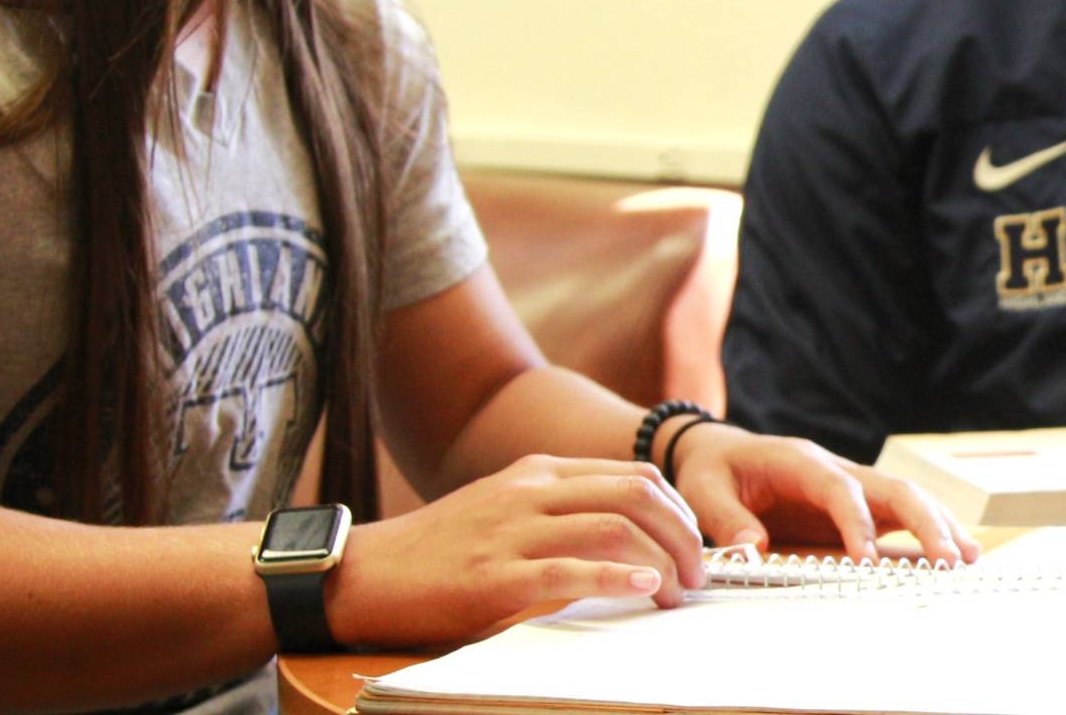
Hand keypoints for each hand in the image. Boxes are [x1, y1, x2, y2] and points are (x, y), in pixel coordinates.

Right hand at [322, 454, 705, 649]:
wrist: (368, 573)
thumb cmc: (440, 550)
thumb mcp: (504, 510)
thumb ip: (558, 513)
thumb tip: (629, 541)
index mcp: (537, 473)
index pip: (633, 475)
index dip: (679, 512)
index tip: (696, 547)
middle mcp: (530, 491)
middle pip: (636, 493)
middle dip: (683, 534)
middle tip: (697, 575)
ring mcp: (513, 531)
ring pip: (614, 526)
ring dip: (662, 560)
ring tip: (677, 592)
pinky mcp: (495, 578)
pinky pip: (569, 571)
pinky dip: (616, 580)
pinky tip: (642, 590)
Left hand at [663, 422, 980, 566]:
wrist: (714, 451)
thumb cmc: (712, 470)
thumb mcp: (703, 490)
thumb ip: (727, 519)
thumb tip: (755, 550)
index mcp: (797, 460)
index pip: (838, 488)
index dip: (857, 522)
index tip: (867, 560)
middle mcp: (832, 467)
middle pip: (889, 486)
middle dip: (922, 521)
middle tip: (947, 560)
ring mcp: (848, 482)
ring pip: (904, 496)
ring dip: (937, 523)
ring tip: (967, 557)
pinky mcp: (854, 502)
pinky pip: (897, 512)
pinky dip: (928, 528)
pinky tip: (953, 551)